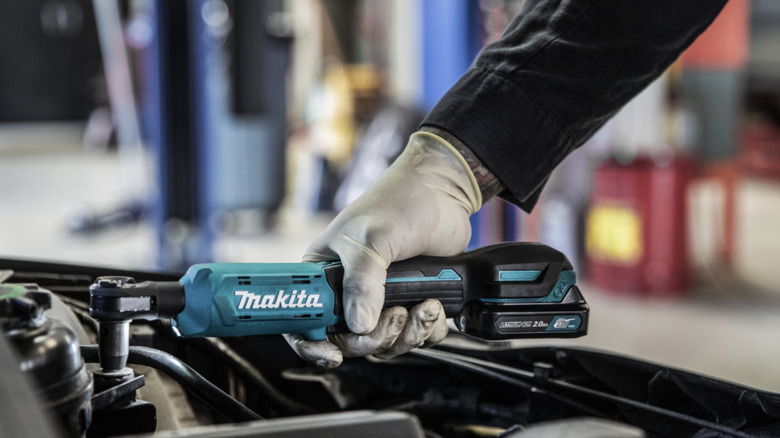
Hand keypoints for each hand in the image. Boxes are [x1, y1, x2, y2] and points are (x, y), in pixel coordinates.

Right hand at [284, 131, 480, 367]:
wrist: (442, 191)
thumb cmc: (397, 202)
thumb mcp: (371, 239)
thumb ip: (362, 282)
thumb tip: (359, 325)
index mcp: (324, 273)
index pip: (305, 318)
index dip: (312, 343)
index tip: (332, 354)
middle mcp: (349, 290)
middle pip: (349, 339)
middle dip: (374, 338)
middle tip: (395, 317)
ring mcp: (381, 298)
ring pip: (385, 342)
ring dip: (406, 334)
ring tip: (423, 306)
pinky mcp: (411, 301)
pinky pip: (415, 335)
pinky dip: (427, 329)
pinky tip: (434, 305)